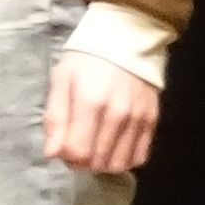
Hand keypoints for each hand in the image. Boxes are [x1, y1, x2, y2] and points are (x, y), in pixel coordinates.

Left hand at [43, 51, 158, 172]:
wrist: (126, 40)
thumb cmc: (86, 60)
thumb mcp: (61, 80)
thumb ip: (55, 118)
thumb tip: (52, 154)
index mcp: (90, 103)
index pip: (79, 152)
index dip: (66, 157)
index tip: (61, 147)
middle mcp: (118, 114)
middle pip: (98, 161)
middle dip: (81, 162)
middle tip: (76, 146)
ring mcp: (138, 119)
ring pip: (119, 163)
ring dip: (102, 163)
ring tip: (94, 147)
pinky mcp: (152, 121)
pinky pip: (140, 156)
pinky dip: (124, 159)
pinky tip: (113, 147)